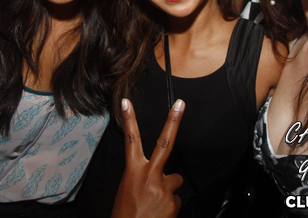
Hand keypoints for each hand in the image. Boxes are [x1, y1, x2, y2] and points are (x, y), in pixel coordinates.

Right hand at [112, 98, 184, 217]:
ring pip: (175, 180)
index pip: (130, 140)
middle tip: (181, 104)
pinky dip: (170, 206)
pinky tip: (160, 215)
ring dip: (169, 190)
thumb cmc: (126, 215)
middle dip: (173, 121)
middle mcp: (149, 177)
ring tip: (156, 205)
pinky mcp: (174, 203)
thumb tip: (160, 175)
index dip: (129, 120)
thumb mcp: (127, 191)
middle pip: (164, 143)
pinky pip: (177, 199)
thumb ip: (143, 177)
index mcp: (133, 172)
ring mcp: (163, 190)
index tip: (127, 102)